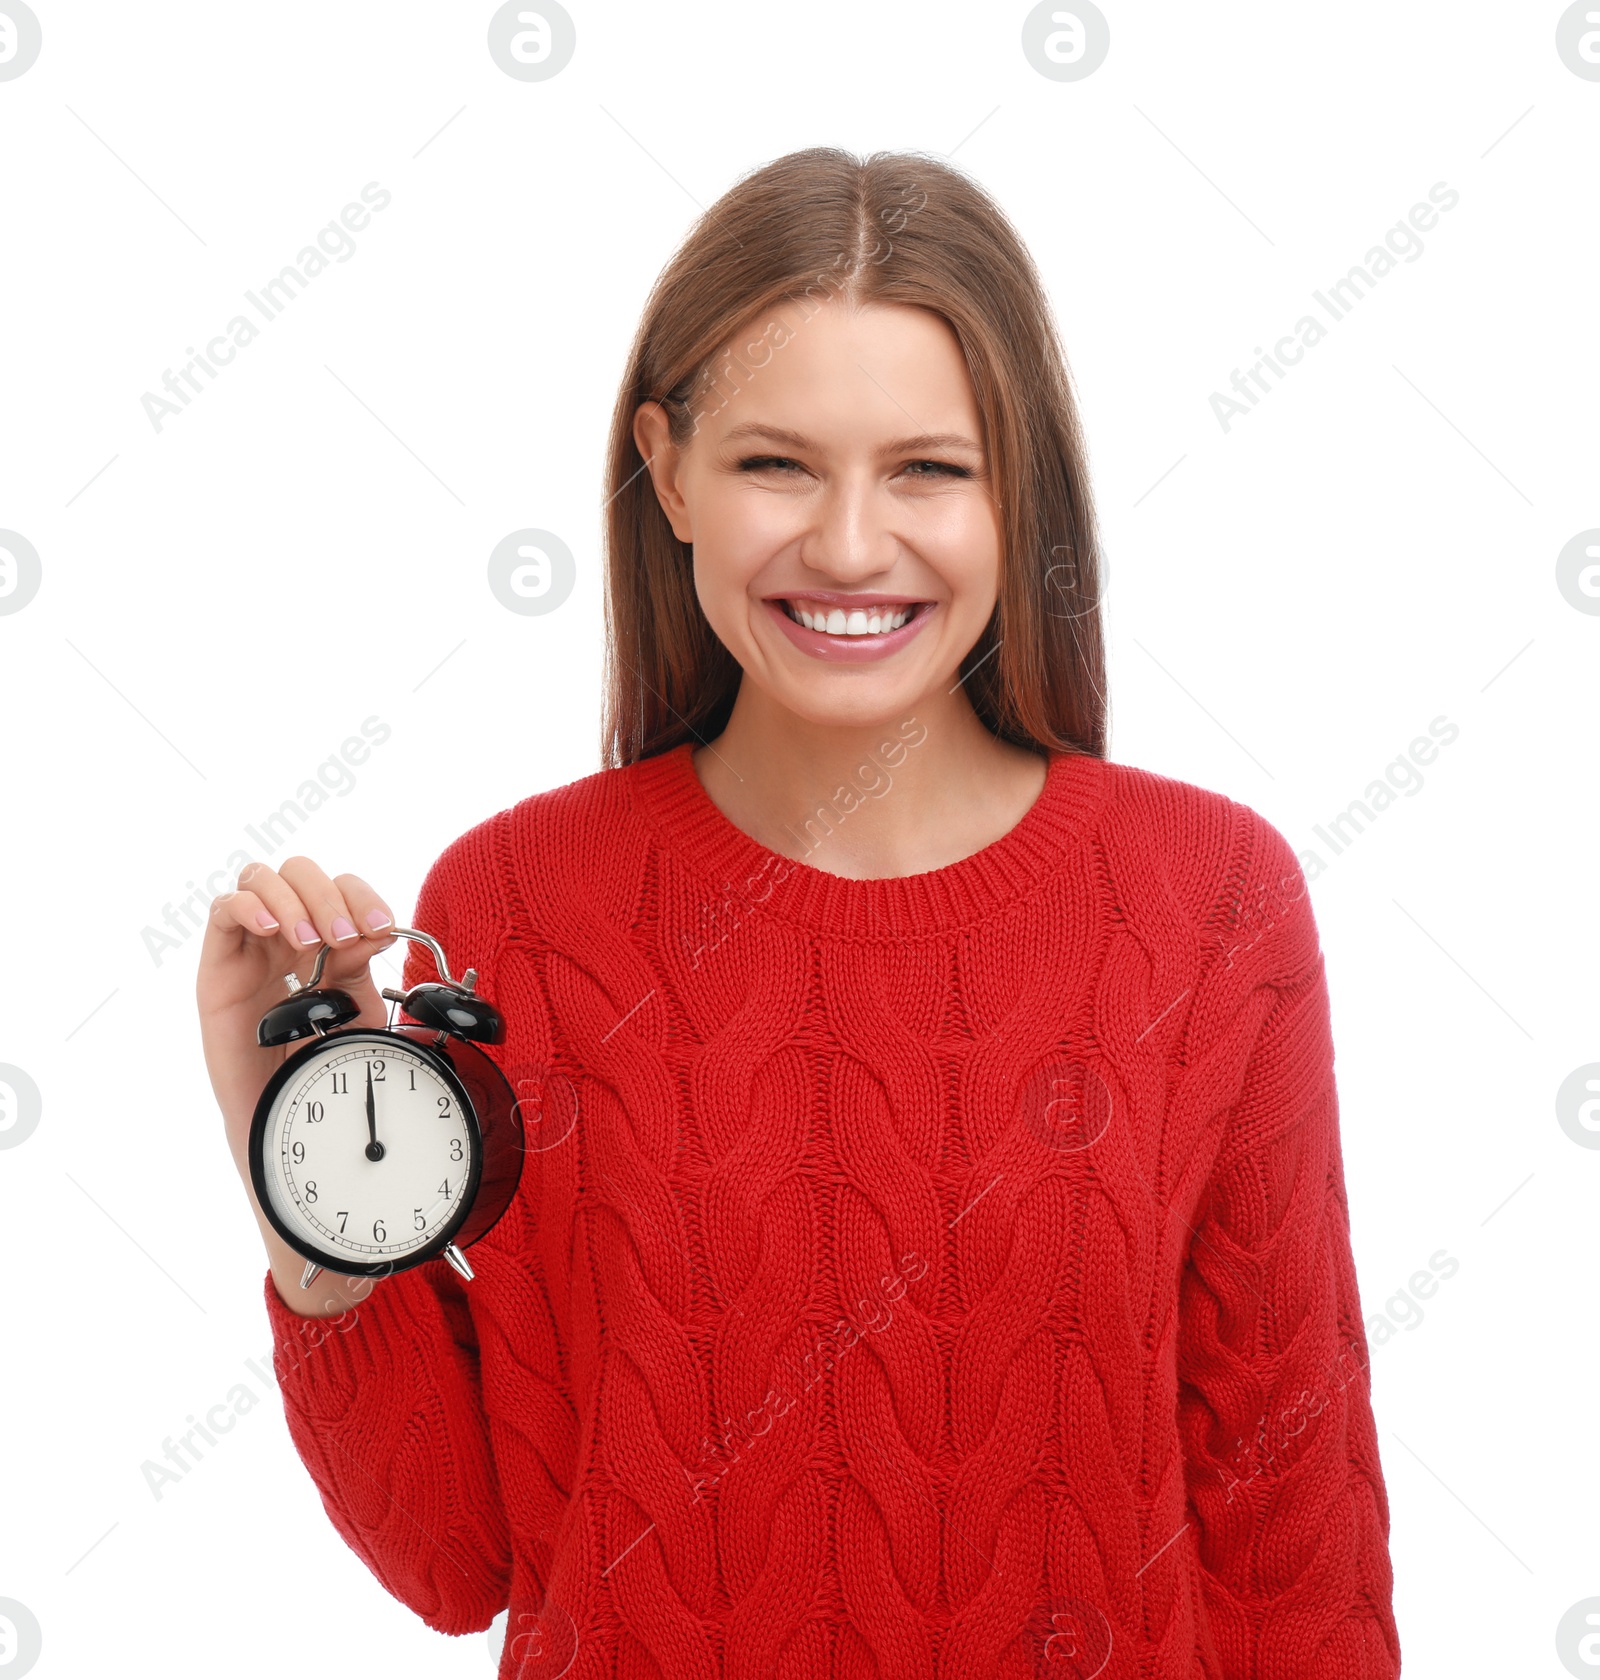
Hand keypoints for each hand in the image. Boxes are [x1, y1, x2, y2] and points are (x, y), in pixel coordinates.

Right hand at [196, 856, 398, 1201]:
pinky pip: (223, 910)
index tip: (382, 927)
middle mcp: (287, 934)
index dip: (363, 897)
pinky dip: (249, 907)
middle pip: (300, 872)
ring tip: (310, 940)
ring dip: (293, 900)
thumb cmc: (322, 1060)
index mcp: (326, 937)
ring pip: (261, 880)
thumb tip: (376, 926)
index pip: (341, 887)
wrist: (288, 1109)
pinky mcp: (219, 965)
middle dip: (328, 896)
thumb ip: (360, 964)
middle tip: (345, 938)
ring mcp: (252, 946)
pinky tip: (272, 931)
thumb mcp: (355, 1007)